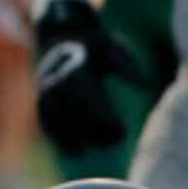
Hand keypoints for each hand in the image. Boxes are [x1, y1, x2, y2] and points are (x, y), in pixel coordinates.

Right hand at [31, 0, 149, 155]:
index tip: (123, 132)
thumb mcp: (113, 48)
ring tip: (99, 149)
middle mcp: (56, 79)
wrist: (62, 36)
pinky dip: (59, 139)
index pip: (90, 98)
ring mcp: (45, 91)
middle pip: (75, 112)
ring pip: (59, 120)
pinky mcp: (41, 100)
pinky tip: (76, 152)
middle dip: (94, 130)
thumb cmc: (95, 45)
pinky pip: (47, 122)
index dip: (105, 118)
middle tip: (116, 142)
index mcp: (76, 66)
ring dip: (77, 138)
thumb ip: (128, 67)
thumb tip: (146, 86)